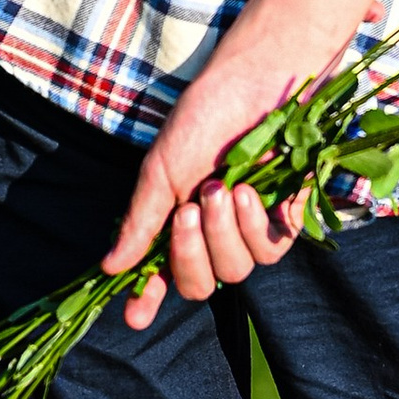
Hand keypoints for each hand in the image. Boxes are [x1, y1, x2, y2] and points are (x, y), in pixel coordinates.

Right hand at [105, 36, 316, 326]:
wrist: (261, 81)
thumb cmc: (208, 116)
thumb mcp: (163, 169)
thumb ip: (142, 220)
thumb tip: (110, 267)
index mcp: (179, 220)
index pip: (163, 272)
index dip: (148, 298)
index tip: (135, 317)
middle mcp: (215, 231)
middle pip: (203, 282)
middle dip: (194, 251)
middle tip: (193, 207)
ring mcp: (252, 225)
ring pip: (240, 268)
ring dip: (228, 232)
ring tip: (226, 188)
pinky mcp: (289, 214)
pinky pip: (277, 246)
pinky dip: (262, 224)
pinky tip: (256, 193)